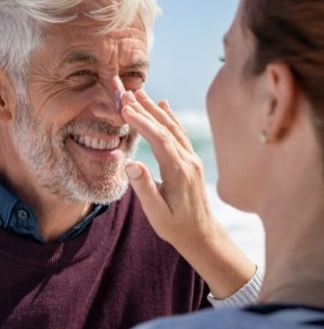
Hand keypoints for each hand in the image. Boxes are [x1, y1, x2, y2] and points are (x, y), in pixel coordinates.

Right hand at [120, 89, 215, 245]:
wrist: (201, 235)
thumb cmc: (175, 226)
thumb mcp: (157, 213)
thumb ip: (144, 188)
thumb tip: (131, 163)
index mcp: (179, 172)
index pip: (160, 140)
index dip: (143, 122)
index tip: (126, 108)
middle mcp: (188, 161)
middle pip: (166, 128)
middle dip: (146, 109)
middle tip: (127, 94)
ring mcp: (192, 159)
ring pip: (174, 128)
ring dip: (156, 110)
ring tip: (140, 93)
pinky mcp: (191, 161)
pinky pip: (179, 133)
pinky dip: (169, 117)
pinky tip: (163, 106)